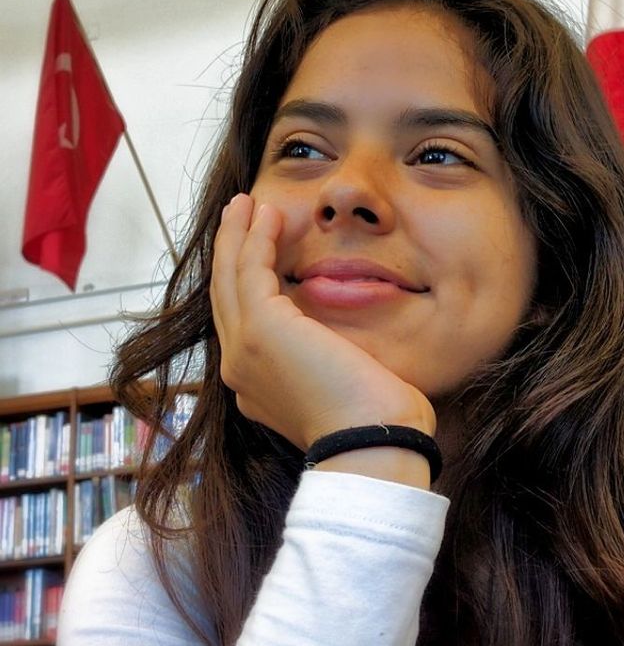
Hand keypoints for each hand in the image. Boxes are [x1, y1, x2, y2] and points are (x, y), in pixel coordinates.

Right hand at [210, 194, 435, 449]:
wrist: (371, 442)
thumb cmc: (375, 424)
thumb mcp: (346, 385)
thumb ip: (333, 360)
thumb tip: (346, 344)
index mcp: (258, 388)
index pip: (244, 325)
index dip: (247, 284)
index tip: (260, 252)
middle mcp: (240, 371)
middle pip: (226, 297)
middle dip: (231, 252)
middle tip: (241, 215)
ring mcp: (244, 350)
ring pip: (229, 279)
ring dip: (237, 236)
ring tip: (248, 203)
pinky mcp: (260, 329)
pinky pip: (249, 269)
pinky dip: (255, 238)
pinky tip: (269, 214)